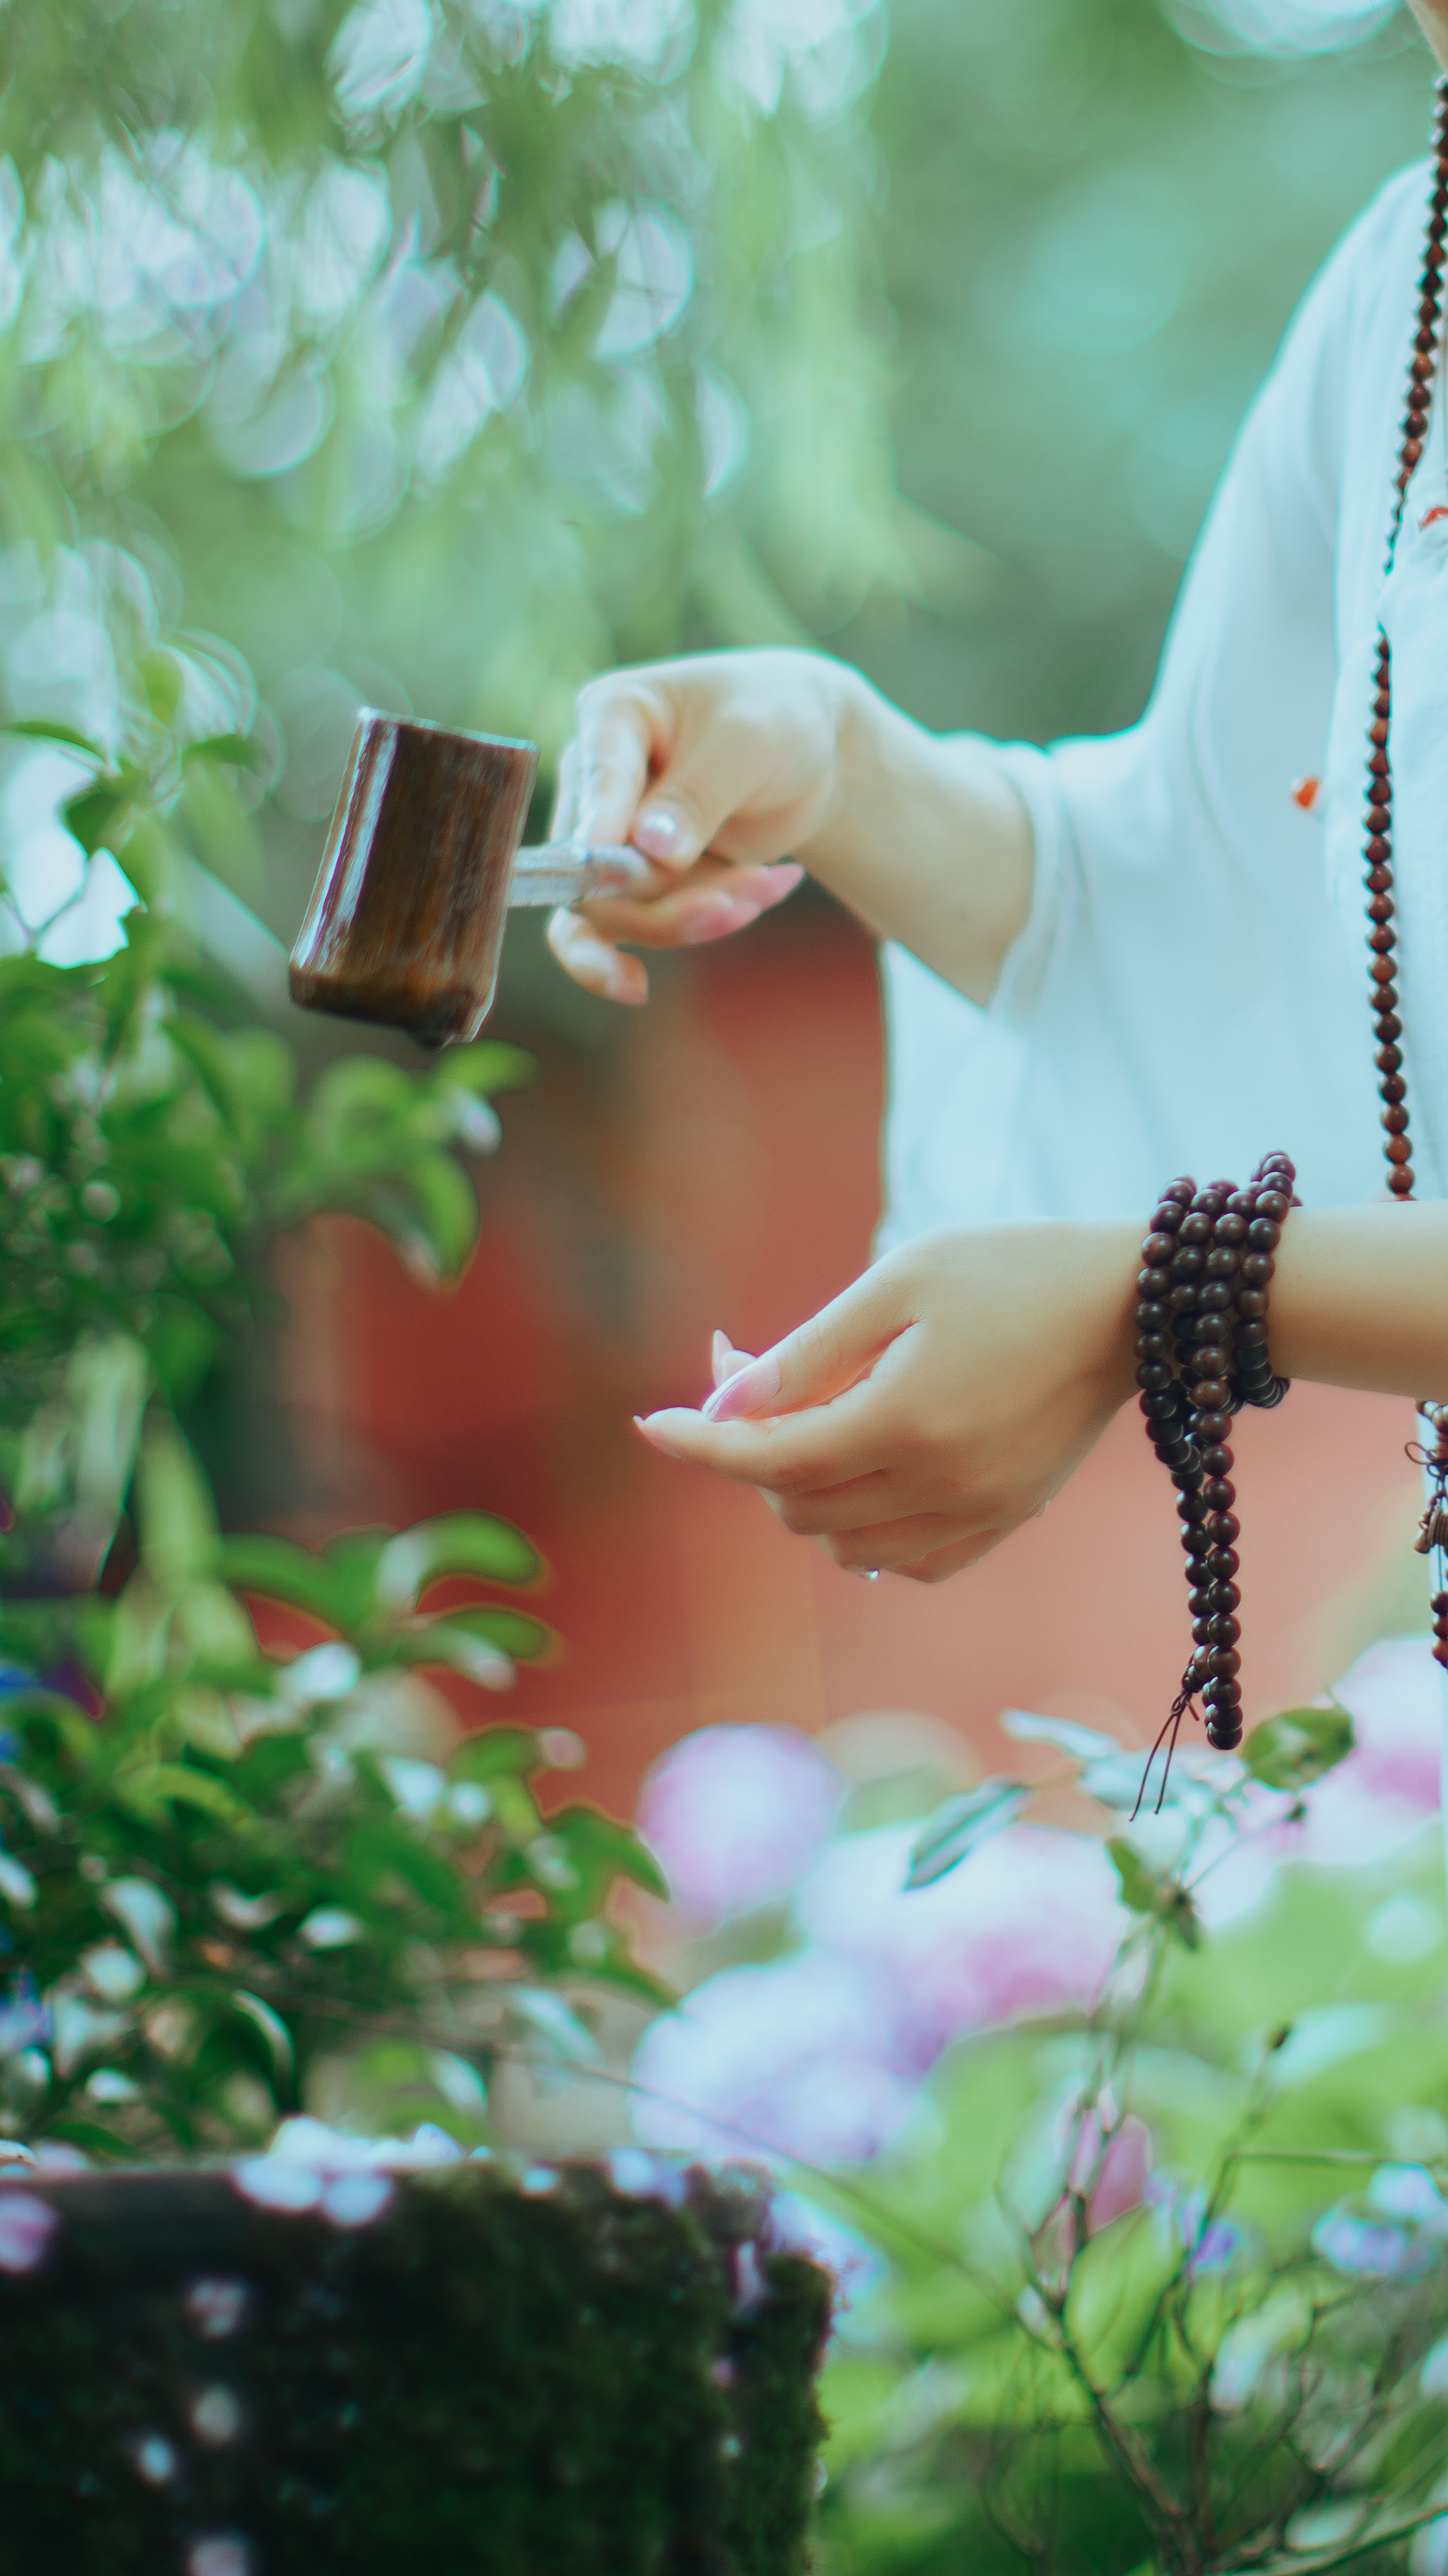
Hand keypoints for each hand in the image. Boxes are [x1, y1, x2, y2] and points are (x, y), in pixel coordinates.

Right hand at [546, 647, 863, 1002]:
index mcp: (609, 716)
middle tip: (738, 905)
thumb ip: (696, 794)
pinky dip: (694, 928)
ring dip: (694, 915)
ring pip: (620, 908)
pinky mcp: (637, 878)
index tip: (612, 869)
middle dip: (666, 898)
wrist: (810, 756)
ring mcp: (609, 836)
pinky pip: (641, 925)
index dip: (603, 832)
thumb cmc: (775, 720)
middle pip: (594, 868)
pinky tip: (741, 911)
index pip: (596, 783)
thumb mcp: (746, 743)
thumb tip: (650, 846)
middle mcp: (593, 780)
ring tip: (767, 886)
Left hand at [635, 1225, 1140, 1582]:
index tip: (651, 1423)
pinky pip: (907, 1560)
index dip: (701, 1444)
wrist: (1135, 1304)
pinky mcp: (1007, 1520)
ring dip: (806, 1493)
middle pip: (798, 1506)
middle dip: (754, 1452)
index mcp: (907, 1421)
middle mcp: (941, 1486)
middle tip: (751, 1374)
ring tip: (814, 1415)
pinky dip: (867, 1529)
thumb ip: (807, 1354)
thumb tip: (723, 1405)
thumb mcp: (900, 1282)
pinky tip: (870, 1468)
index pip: (770, 1459)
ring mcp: (978, 1514)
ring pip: (845, 1546)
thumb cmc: (1012, 1269)